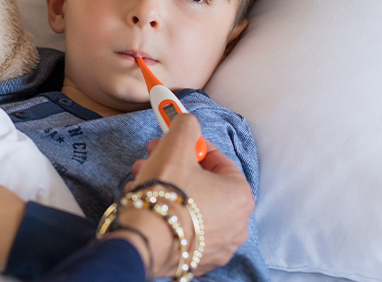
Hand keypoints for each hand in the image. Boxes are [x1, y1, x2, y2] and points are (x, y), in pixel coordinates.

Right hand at [124, 115, 254, 276]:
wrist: (144, 241)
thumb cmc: (166, 194)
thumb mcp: (176, 146)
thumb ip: (186, 126)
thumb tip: (187, 121)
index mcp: (240, 196)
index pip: (218, 160)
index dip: (191, 147)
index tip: (173, 142)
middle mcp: (237, 224)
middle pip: (203, 184)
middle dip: (174, 167)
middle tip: (152, 158)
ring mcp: (218, 246)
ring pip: (191, 206)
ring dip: (166, 189)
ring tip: (141, 181)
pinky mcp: (197, 260)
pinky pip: (184, 229)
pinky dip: (168, 214)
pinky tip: (146, 205)